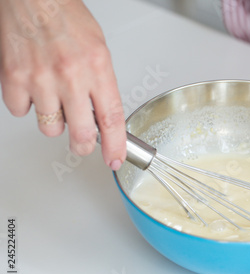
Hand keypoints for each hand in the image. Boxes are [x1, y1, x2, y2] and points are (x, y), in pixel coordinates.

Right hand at [0, 0, 125, 169]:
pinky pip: (21, 112)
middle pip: (81, 135)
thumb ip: (102, 84)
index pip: (112, 119)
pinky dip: (27, 105)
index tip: (116, 159)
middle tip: (83, 144)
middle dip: (84, 146)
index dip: (115, 145)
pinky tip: (34, 87)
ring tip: (55, 98)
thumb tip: (103, 116)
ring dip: (55, 120)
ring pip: (50, 128)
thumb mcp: (99, 50)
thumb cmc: (67, 18)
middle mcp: (70, 76)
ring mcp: (40, 80)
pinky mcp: (13, 79)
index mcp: (97, 68)